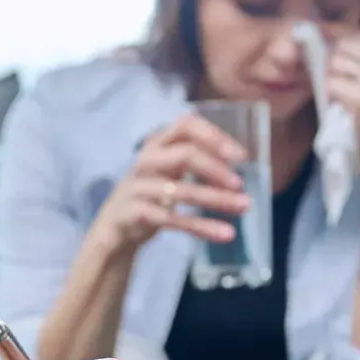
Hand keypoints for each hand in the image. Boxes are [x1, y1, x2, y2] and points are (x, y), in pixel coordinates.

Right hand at [88, 113, 251, 254]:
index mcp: (157, 143)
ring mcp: (139, 187)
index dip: (213, 136)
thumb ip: (194, 158)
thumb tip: (239, 161)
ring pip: (181, 190)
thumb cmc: (150, 192)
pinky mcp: (137, 213)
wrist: (115, 225)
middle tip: (240, 183)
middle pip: (185, 154)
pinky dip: (202, 227)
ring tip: (244, 206)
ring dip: (216, 199)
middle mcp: (146, 160)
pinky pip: (173, 220)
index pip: (185, 125)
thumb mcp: (167, 167)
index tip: (239, 155)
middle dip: (216, 168)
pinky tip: (224, 234)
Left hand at [324, 29, 359, 160]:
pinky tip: (344, 107)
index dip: (338, 41)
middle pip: (344, 46)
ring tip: (347, 97)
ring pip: (335, 64)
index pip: (358, 33)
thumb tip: (323, 30)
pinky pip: (331, 84)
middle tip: (346, 86)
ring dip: (333, 81)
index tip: (330, 51)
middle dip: (336, 65)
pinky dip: (331, 96)